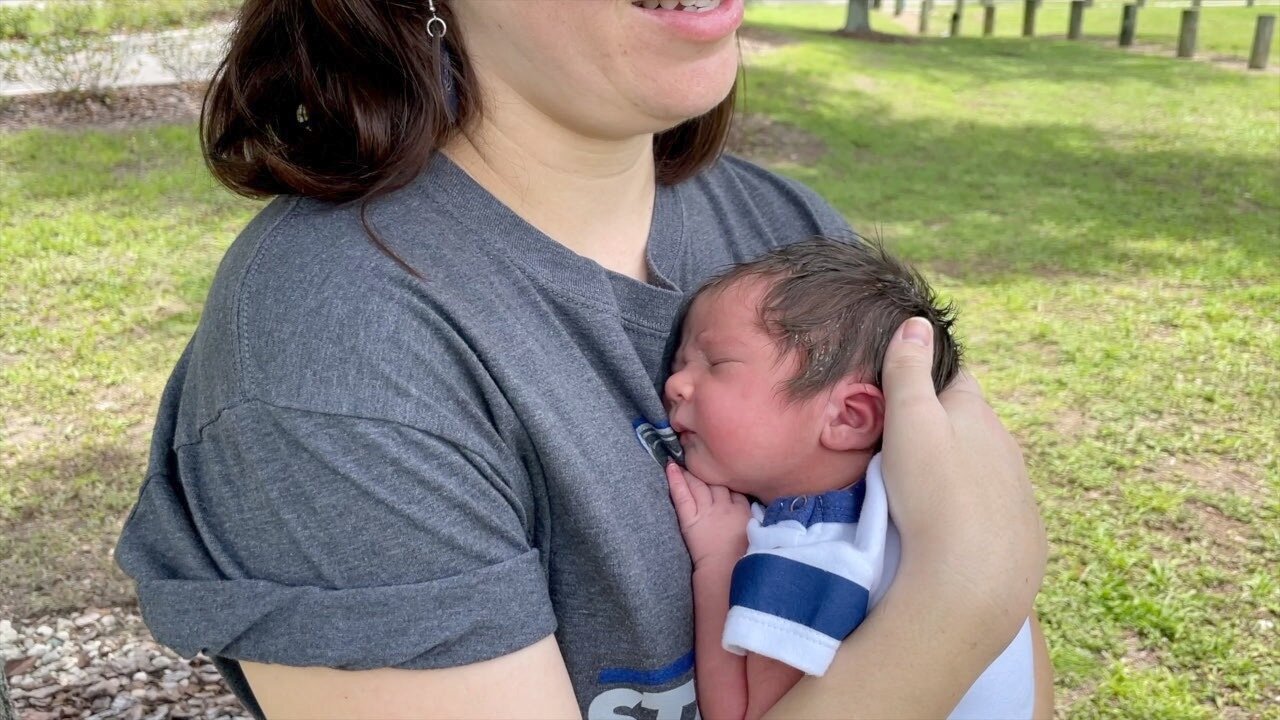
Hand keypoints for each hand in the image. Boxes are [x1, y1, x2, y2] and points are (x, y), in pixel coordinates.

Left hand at [666, 463, 750, 569]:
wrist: (726, 571)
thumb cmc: (742, 559)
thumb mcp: (757, 534)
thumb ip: (754, 518)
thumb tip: (755, 512)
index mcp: (743, 510)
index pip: (734, 489)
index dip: (726, 479)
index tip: (720, 471)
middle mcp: (725, 506)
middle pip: (716, 482)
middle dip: (708, 470)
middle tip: (699, 456)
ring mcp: (707, 510)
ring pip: (698, 485)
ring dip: (690, 471)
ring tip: (682, 458)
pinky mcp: (691, 518)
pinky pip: (682, 494)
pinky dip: (675, 480)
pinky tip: (670, 466)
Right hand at [879, 318, 1045, 640]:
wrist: (973, 580)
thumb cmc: (933, 491)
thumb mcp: (909, 420)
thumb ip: (909, 370)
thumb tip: (918, 321)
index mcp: (978, 413)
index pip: (955, 378)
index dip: (929, 375)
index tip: (902, 384)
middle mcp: (1006, 446)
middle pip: (971, 424)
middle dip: (942, 426)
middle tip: (900, 442)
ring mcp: (1017, 491)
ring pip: (984, 467)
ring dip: (958, 470)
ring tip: (921, 488)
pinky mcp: (1021, 534)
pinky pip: (993, 510)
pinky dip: (972, 510)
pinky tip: (950, 527)